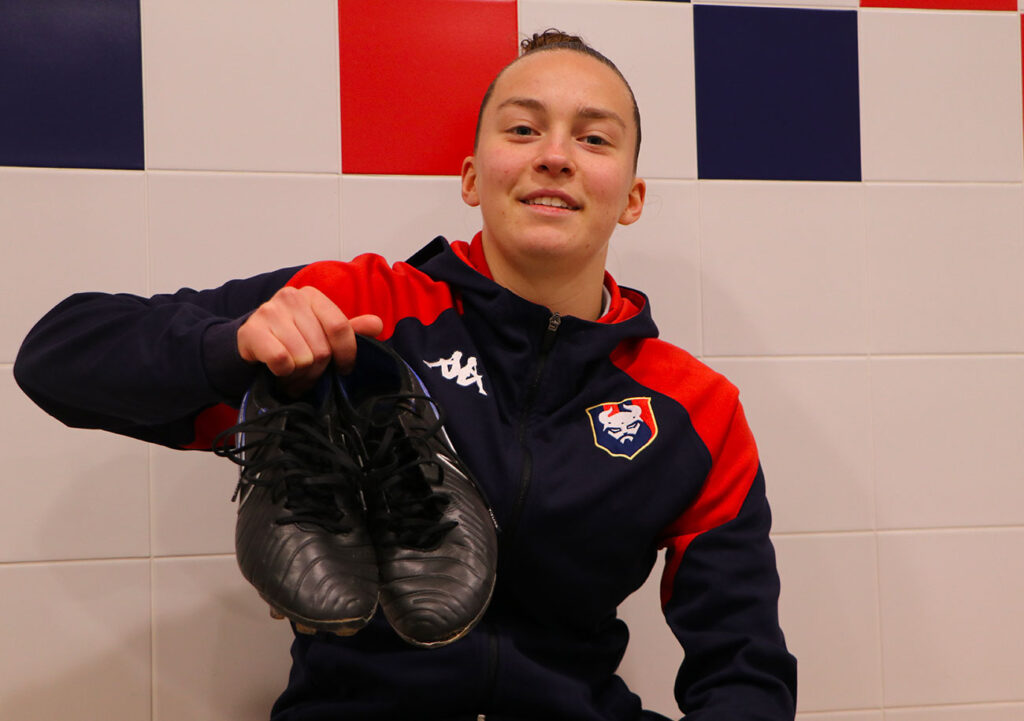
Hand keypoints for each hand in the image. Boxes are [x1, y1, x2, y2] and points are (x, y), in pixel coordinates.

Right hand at [236, 286, 382, 394]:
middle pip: (322, 349)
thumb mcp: (323, 333)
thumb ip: (350, 330)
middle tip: (307, 372)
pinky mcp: (250, 331)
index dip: (346, 354)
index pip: (340, 328)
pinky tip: (277, 369)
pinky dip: (282, 372)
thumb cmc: (293, 338)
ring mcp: (268, 312)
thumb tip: (377, 325)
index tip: (343, 368)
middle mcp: (291, 297)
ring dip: (299, 374)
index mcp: (312, 295)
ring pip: (303, 358)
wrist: (253, 343)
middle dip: (317, 369)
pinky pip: (281, 361)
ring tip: (293, 371)